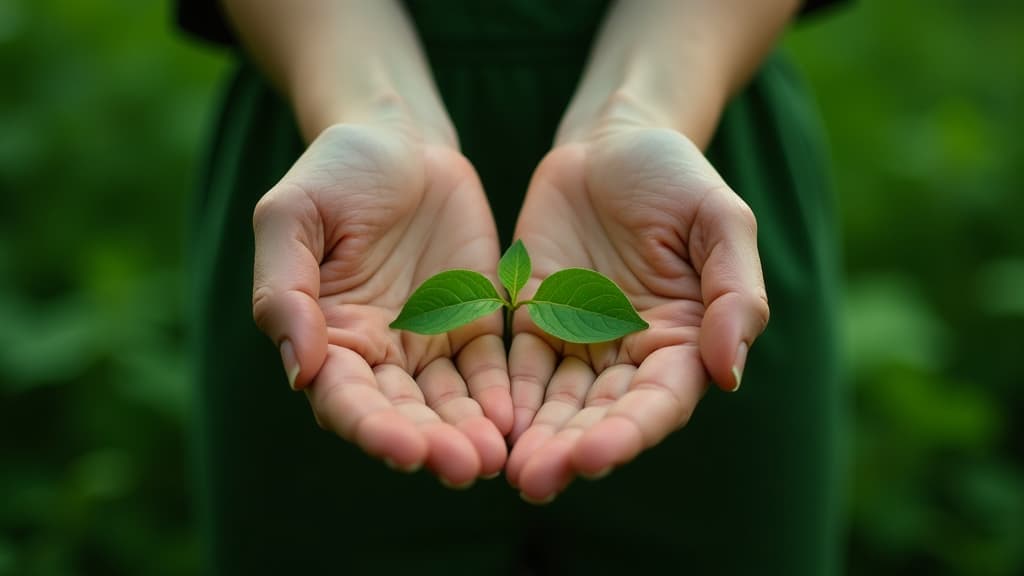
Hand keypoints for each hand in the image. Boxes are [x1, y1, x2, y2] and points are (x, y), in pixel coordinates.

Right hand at [252, 123, 510, 485]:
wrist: (400, 140)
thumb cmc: (334, 172)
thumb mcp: (292, 215)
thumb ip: (286, 289)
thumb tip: (299, 371)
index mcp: (327, 336)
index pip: (345, 398)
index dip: (372, 427)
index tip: (404, 449)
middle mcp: (378, 353)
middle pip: (403, 413)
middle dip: (432, 443)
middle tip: (464, 467)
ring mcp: (429, 343)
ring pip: (450, 403)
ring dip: (470, 432)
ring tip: (494, 456)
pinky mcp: (474, 324)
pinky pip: (490, 368)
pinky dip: (502, 395)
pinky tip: (516, 417)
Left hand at [506, 127, 769, 501]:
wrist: (612, 140)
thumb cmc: (676, 176)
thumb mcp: (720, 220)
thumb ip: (733, 292)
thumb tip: (730, 372)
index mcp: (684, 339)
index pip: (659, 401)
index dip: (629, 432)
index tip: (594, 456)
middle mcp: (631, 354)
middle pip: (601, 414)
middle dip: (570, 449)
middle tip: (535, 482)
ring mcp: (580, 341)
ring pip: (556, 403)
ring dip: (534, 437)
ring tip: (508, 470)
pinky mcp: (535, 321)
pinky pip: (517, 367)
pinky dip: (504, 396)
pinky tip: (485, 422)